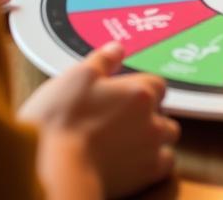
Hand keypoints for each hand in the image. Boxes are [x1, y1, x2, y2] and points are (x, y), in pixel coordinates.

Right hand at [19, 42, 178, 197]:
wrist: (55, 169)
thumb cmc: (62, 122)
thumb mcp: (77, 78)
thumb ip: (102, 60)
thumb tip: (117, 48)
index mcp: (139, 91)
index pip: (157, 84)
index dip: (142, 90)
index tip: (125, 97)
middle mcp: (152, 118)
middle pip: (163, 112)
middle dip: (149, 116)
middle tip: (121, 122)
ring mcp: (152, 148)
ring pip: (167, 138)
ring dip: (154, 138)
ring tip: (127, 144)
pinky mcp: (147, 175)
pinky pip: (165, 165)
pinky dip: (154, 163)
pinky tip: (134, 163)